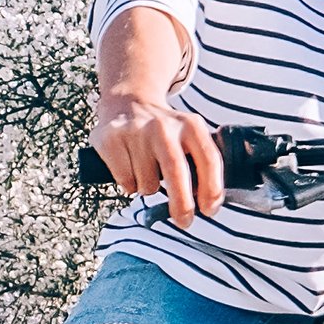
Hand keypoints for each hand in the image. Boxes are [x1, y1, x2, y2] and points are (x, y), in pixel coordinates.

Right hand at [91, 93, 225, 226]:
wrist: (129, 102)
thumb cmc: (165, 132)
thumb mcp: (189, 137)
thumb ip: (200, 164)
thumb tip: (208, 204)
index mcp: (190, 125)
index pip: (208, 160)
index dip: (212, 190)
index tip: (209, 210)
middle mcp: (163, 126)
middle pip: (176, 172)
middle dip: (182, 204)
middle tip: (184, 221)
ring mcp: (135, 131)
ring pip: (147, 184)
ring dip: (148, 188)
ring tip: (146, 170)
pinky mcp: (111, 139)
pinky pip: (125, 182)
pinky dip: (129, 184)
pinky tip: (129, 166)